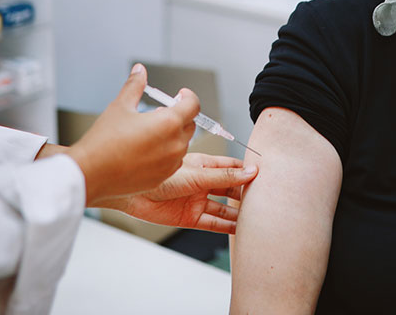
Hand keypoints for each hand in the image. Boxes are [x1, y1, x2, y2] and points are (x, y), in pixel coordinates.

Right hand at [68, 64, 200, 205]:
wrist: (91, 173)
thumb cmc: (104, 141)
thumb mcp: (120, 106)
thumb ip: (135, 85)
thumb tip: (140, 71)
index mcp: (169, 123)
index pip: (193, 105)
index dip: (188, 97)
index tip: (180, 95)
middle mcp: (174, 144)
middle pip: (189, 125)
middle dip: (179, 116)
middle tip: (160, 112)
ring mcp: (170, 164)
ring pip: (182, 144)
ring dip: (173, 135)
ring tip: (150, 132)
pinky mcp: (162, 177)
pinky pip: (173, 161)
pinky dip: (166, 153)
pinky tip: (146, 150)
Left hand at [98, 153, 258, 233]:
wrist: (130, 192)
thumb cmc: (156, 175)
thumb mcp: (195, 174)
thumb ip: (223, 176)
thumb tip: (250, 173)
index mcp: (202, 165)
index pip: (231, 166)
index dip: (247, 170)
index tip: (265, 175)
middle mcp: (201, 183)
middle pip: (230, 188)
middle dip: (246, 193)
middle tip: (265, 199)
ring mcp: (196, 200)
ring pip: (224, 207)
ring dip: (239, 213)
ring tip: (258, 217)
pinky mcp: (189, 218)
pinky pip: (213, 223)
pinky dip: (227, 227)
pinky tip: (240, 229)